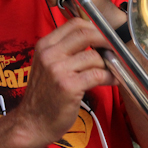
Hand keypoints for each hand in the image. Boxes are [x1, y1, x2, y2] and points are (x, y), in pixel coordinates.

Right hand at [13, 18, 117, 146]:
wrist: (32, 123)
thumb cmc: (44, 95)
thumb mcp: (47, 65)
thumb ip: (65, 50)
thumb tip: (95, 39)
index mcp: (44, 46)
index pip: (74, 24)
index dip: (94, 28)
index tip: (104, 35)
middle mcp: (49, 55)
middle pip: (85, 34)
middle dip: (106, 40)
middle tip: (115, 48)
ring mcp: (58, 70)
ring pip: (94, 56)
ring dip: (108, 63)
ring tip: (112, 70)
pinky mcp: (68, 86)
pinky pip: (97, 75)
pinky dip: (109, 77)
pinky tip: (112, 80)